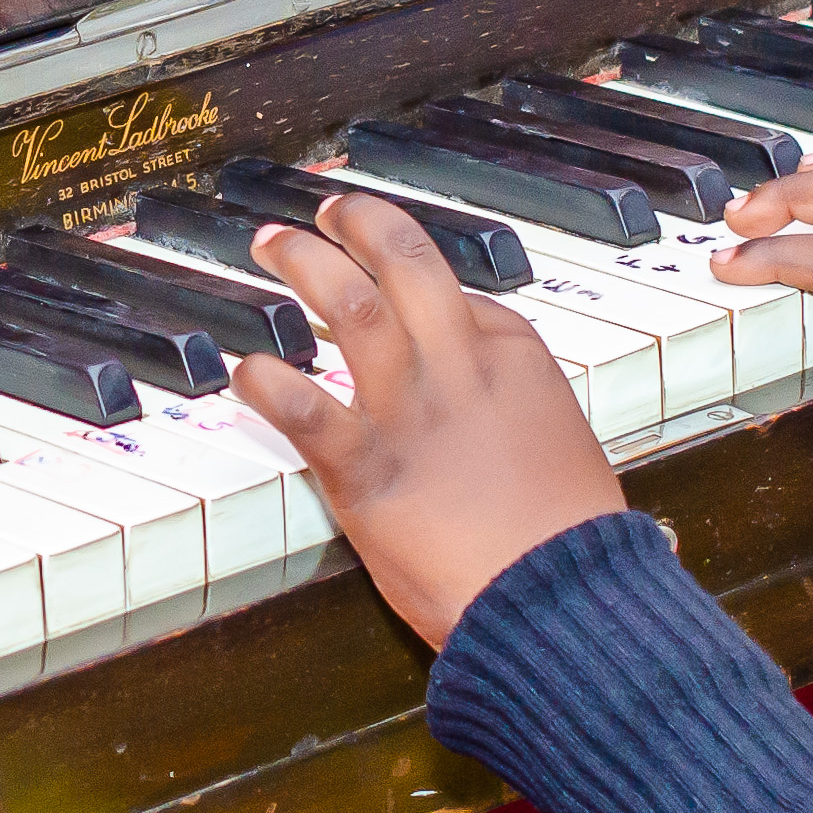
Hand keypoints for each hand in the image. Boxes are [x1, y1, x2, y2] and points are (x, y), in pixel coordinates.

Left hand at [235, 191, 624, 646]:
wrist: (562, 602)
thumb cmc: (569, 542)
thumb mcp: (563, 445)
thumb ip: (518, 410)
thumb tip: (496, 402)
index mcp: (514, 358)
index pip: (453, 289)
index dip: (409, 272)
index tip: (382, 262)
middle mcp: (460, 367)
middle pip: (403, 261)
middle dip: (358, 224)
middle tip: (325, 210)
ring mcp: (409, 412)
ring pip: (349, 306)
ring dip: (305, 265)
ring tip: (273, 245)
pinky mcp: (366, 470)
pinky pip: (302, 409)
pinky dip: (265, 382)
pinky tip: (243, 370)